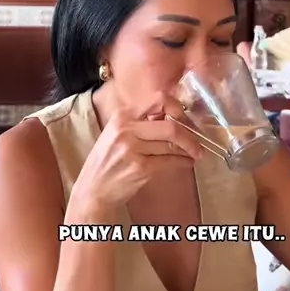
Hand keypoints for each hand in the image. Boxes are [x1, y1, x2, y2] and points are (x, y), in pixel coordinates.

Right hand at [68, 92, 202, 215]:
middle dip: (189, 134)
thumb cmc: (107, 161)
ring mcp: (133, 149)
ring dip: (189, 149)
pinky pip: (170, 161)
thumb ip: (141, 122)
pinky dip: (183, 161)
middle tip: (197, 142)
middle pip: (170, 125)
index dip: (177, 107)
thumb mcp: (117, 133)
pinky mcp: (141, 168)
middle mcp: (126, 129)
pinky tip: (187, 162)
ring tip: (195, 152)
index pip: (158, 100)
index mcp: (122, 116)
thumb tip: (172, 116)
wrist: (92, 190)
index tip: (185, 117)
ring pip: (172, 144)